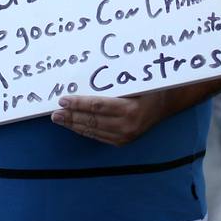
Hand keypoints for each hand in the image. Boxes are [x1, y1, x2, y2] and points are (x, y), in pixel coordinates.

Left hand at [51, 93, 170, 145]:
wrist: (166, 104)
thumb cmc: (149, 87)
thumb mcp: (135, 81)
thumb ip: (113, 83)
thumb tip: (85, 78)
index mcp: (130, 109)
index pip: (97, 106)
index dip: (78, 104)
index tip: (63, 99)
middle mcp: (126, 126)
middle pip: (92, 120)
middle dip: (71, 116)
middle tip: (55, 112)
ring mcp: (124, 136)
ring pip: (93, 130)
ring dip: (74, 125)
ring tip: (59, 119)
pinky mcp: (122, 142)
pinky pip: (98, 136)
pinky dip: (84, 130)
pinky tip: (74, 125)